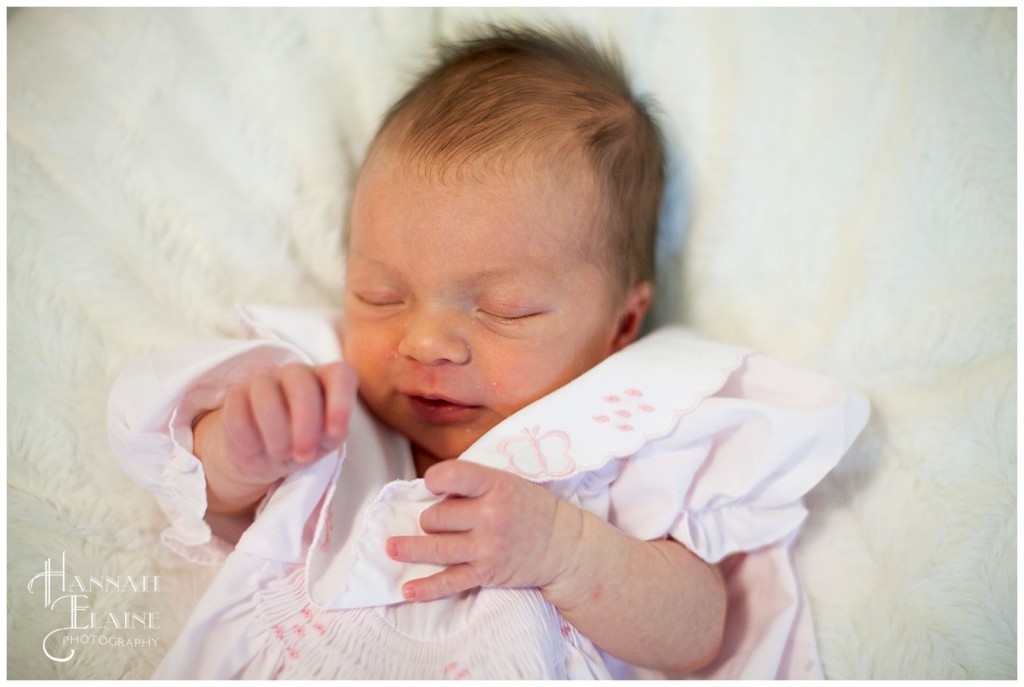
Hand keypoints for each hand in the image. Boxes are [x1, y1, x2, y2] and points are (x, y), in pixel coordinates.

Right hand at [194, 361, 357, 514]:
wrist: (267, 455)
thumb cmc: (305, 442)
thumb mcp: (326, 442)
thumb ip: (333, 432)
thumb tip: (333, 430)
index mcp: (327, 379)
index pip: (340, 374)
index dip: (340, 401)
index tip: (335, 432)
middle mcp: (297, 373)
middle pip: (302, 386)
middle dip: (305, 424)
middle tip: (304, 454)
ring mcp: (264, 380)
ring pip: (266, 398)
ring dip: (276, 433)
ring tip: (282, 454)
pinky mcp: (236, 394)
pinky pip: (238, 413)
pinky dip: (249, 438)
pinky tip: (256, 448)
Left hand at [385, 461, 582, 601]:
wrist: (564, 546)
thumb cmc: (530, 508)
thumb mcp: (508, 482)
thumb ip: (474, 484)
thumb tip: (431, 491)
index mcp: (495, 485)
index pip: (451, 475)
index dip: (434, 480)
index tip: (432, 485)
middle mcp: (490, 516)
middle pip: (437, 515)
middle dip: (433, 517)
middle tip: (442, 519)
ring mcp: (487, 547)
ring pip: (435, 547)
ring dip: (410, 548)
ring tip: (392, 548)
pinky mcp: (487, 573)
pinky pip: (449, 582)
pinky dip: (426, 588)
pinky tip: (406, 590)